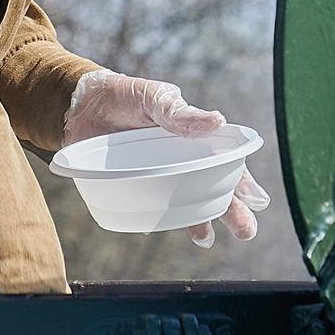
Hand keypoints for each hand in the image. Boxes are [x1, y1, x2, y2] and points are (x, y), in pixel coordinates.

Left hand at [65, 69, 271, 246]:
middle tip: (246, 231)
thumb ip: (180, 112)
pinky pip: (148, 207)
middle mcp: (178, 160)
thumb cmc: (124, 94)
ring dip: (198, 220)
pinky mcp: (131, 186)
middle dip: (231, 210)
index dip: (241, 181)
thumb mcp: (154, 97)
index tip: (255, 200)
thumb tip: (218, 121)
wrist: (79, 103)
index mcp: (191, 138)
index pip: (224, 162)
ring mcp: (155, 175)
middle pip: (212, 188)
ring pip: (184, 202)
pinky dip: (154, 219)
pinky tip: (156, 227)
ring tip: (206, 239)